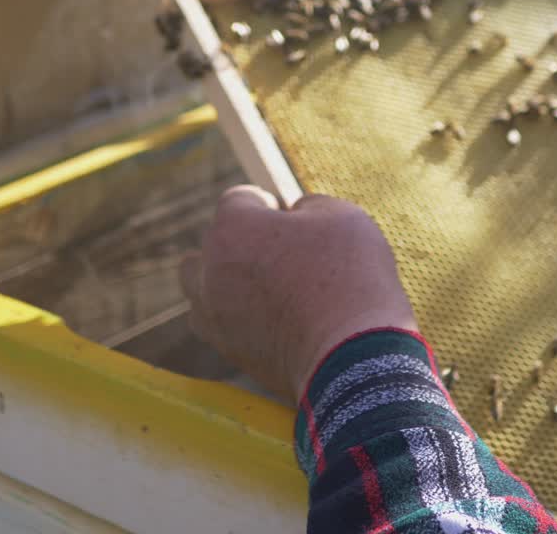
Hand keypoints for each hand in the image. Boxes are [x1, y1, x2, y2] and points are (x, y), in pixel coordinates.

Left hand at [180, 186, 417, 403]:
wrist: (354, 357)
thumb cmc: (350, 278)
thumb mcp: (342, 218)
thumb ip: (309, 207)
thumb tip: (297, 216)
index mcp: (232, 228)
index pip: (239, 200)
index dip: (267, 203)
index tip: (287, 212)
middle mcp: (211, 271)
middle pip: (212, 244)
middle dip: (239, 242)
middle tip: (279, 250)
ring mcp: (215, 317)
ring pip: (202, 290)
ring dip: (225, 282)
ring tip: (265, 287)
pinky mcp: (229, 353)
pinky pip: (221, 327)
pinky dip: (238, 320)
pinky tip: (274, 320)